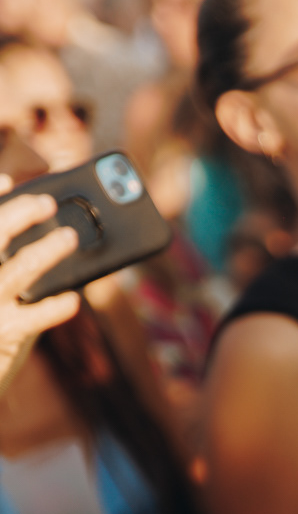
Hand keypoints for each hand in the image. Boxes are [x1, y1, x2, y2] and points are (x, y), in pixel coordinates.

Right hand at [0, 184, 79, 397]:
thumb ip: (6, 254)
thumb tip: (32, 213)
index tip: (9, 180)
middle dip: (21, 213)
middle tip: (47, 202)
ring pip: (19, 268)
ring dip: (48, 250)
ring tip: (69, 238)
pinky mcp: (3, 333)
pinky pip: (35, 316)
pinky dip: (57, 305)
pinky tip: (74, 299)